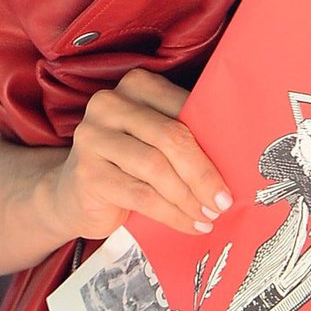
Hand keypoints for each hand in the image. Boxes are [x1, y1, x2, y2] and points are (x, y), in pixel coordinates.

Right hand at [51, 69, 231, 242]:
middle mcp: (109, 104)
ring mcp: (92, 137)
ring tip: (208, 215)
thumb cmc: (127, 165)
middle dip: (203, 174)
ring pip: (156, 168)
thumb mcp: (154, 142)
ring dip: (189, 198)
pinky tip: (190, 224)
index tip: (237, 171)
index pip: (185, 109)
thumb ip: (185, 137)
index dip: (215, 142)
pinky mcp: (87, 173)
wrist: (72, 196)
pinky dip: (172, 214)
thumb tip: (239, 157)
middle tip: (223, 200)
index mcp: (136, 86)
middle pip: (171, 138)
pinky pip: (141, 196)